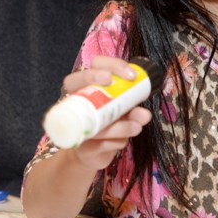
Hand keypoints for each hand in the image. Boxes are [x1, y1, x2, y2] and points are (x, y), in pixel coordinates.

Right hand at [63, 56, 151, 171]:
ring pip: (89, 114)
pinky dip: (115, 141)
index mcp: (89, 86)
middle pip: (73, 79)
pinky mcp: (78, 144)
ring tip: (136, 127)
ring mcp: (72, 119)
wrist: (91, 153)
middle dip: (93, 77)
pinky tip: (121, 141)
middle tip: (115, 81)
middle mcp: (74, 99)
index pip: (95, 64)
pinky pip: (98, 141)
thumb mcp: (123, 116)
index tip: (130, 75)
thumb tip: (144, 114)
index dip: (110, 65)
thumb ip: (134, 112)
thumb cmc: (107, 125)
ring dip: (118, 123)